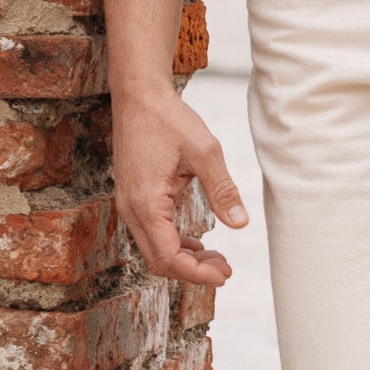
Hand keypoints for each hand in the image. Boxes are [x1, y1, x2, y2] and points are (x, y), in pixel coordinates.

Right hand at [112, 88, 248, 286]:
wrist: (139, 95)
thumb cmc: (169, 119)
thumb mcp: (205, 152)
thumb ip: (223, 190)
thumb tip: (240, 224)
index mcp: (147, 203)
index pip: (168, 257)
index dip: (197, 273)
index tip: (225, 274)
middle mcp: (131, 209)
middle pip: (158, 261)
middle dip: (193, 271)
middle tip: (226, 269)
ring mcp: (129, 204)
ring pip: (154, 250)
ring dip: (184, 259)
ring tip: (217, 259)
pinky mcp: (133, 198)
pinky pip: (151, 233)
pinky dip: (174, 244)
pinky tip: (197, 242)